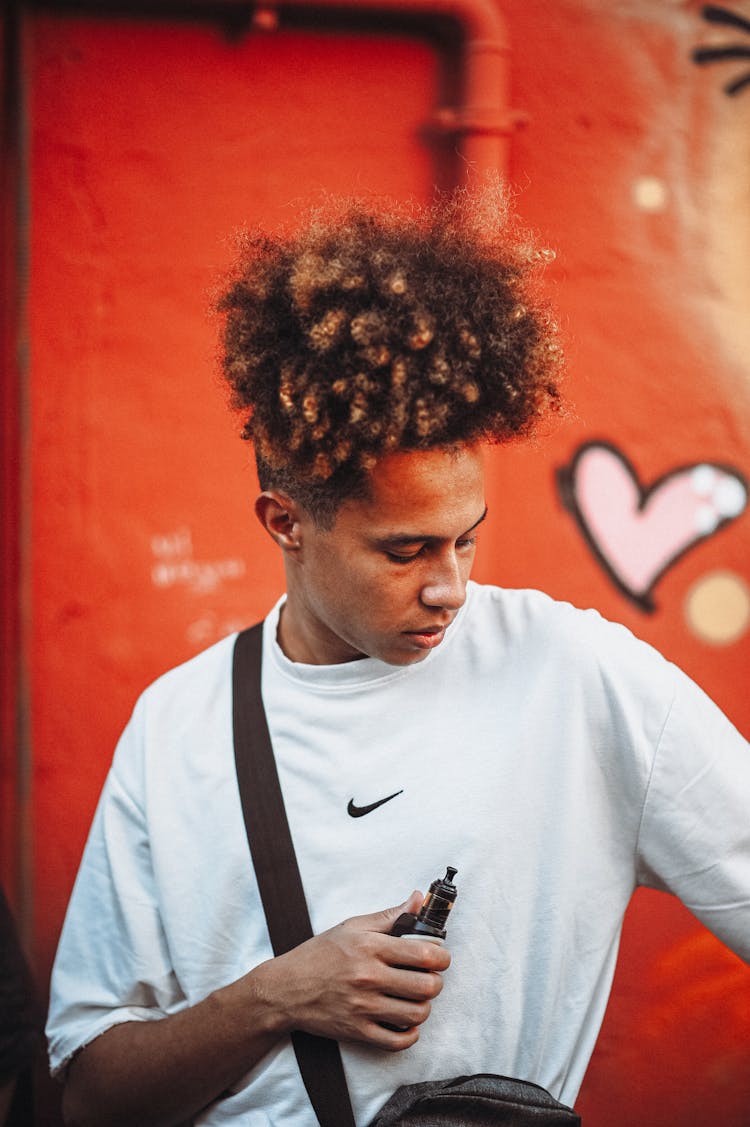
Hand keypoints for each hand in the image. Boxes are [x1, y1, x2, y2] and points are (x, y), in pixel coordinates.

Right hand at [252, 892, 450, 1050]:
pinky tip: (405, 1022)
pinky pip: (397, 1041)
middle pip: (427, 986)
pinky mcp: (358, 1031)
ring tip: (415, 998)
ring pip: (417, 1014)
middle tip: (429, 978)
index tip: (440, 957)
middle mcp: (369, 977)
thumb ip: (390, 915)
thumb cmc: (319, 955)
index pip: (425, 954)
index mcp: (371, 947)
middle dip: (435, 982)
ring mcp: (364, 1007)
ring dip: (423, 1007)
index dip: (442, 956)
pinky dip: (409, 1034)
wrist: (286, 989)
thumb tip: (418, 899)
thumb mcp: (352, 926)